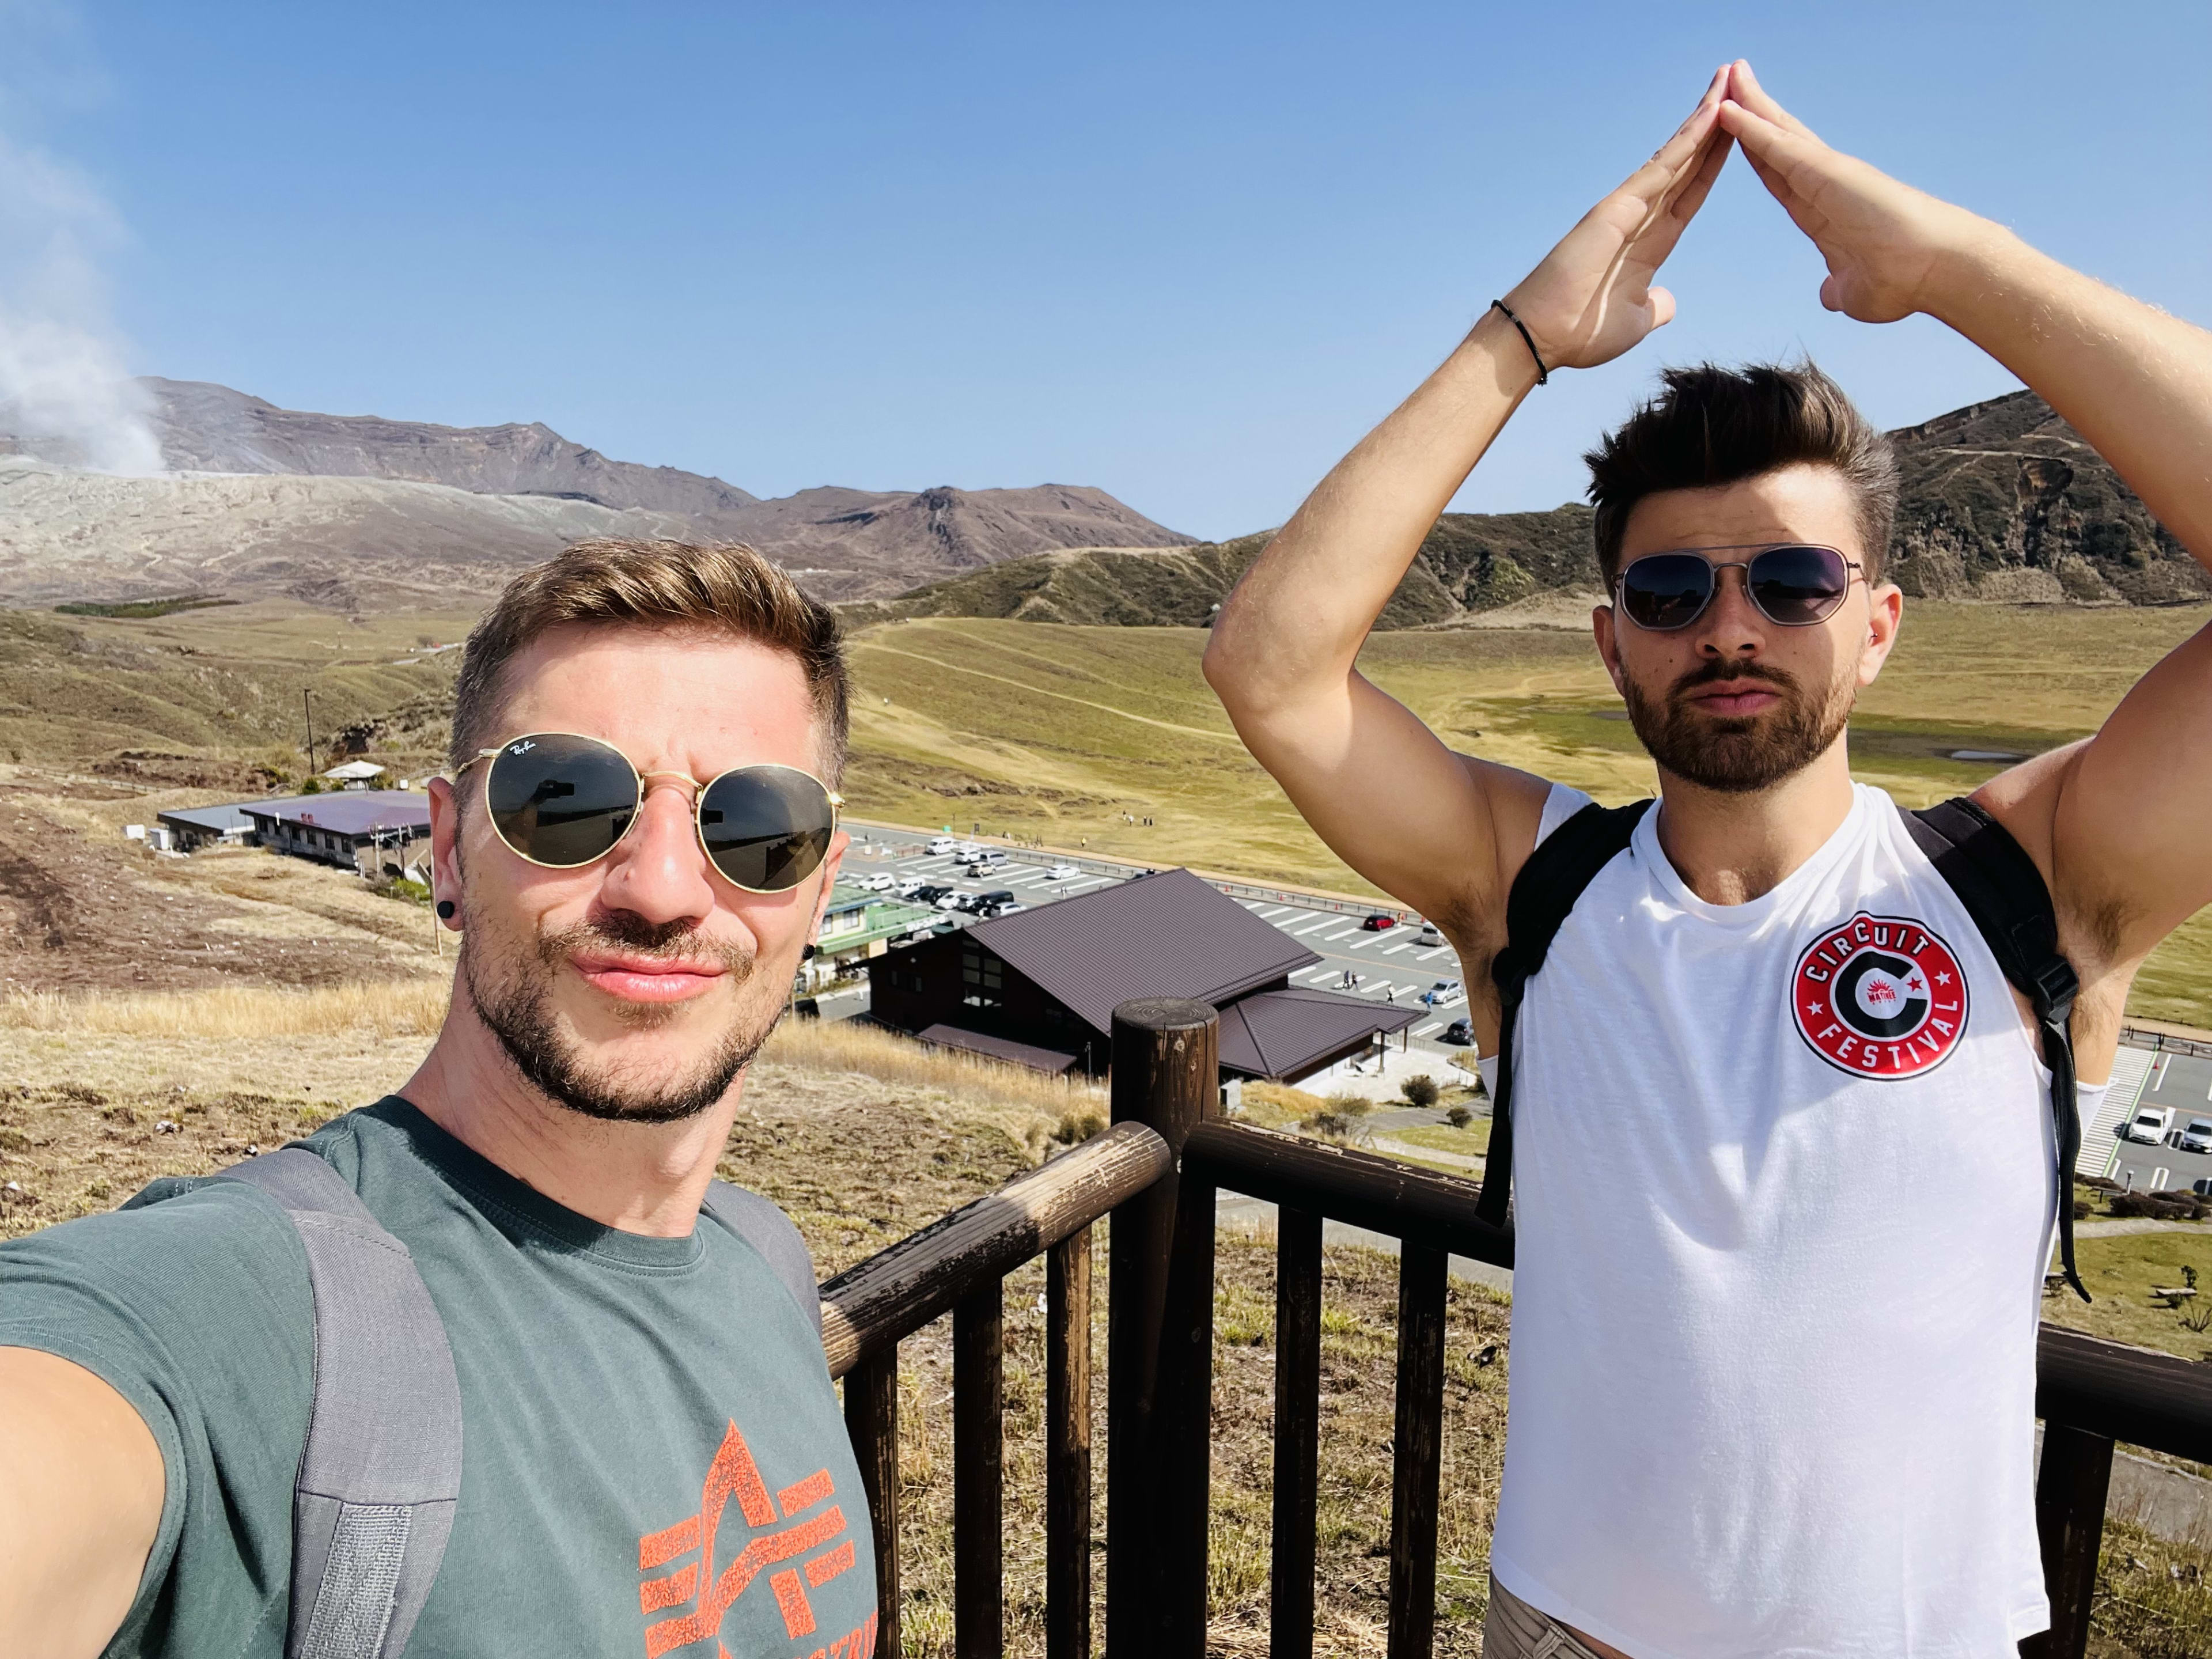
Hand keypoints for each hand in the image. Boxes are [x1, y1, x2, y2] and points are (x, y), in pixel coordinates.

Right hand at [1500, 67, 1733, 371]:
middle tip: (1738, 83)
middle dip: (1715, 126)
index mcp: (1651, 243)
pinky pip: (1663, 166)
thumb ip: (1656, 305)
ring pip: (1678, 154)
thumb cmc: (1581, 332)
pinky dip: (1689, 139)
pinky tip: (1712, 113)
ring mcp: (1629, 206)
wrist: (1544, 338)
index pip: (1691, 194)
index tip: (1739, 134)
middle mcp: (1641, 216)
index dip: (1715, 163)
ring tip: (1730, 80)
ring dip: (1705, 117)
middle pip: (1688, 163)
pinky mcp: (1618, 205)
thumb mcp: (1636, 321)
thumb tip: (1666, 301)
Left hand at [1718, 60, 1992, 322]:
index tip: (1735, 133)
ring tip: (1727, 75)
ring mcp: (1826, 173)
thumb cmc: (1903, 281)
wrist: (1935, 271)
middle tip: (1728, 82)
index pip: (1779, 175)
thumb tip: (1830, 294)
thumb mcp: (1853, 291)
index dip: (1757, 151)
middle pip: (1777, 141)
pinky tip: (1730, 109)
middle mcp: (1823, 184)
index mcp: (1822, 211)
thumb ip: (1837, 288)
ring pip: (1778, 132)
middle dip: (1752, 113)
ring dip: (1749, 105)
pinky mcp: (1827, 171)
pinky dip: (1752, 127)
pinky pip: (1779, 146)